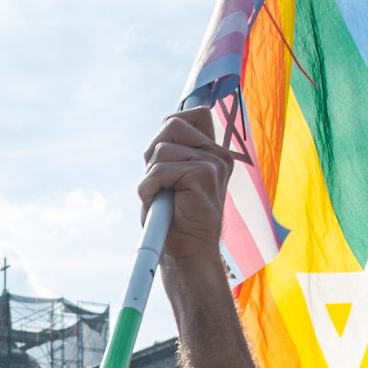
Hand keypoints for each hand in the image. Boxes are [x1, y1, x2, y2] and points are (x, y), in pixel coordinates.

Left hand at [138, 108, 234, 263]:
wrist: (187, 254)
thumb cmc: (174, 219)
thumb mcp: (170, 177)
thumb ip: (172, 150)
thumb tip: (168, 122)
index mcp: (213, 154)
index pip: (194, 114)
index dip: (171, 127)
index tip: (164, 155)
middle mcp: (218, 155)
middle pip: (172, 124)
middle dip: (155, 152)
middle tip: (160, 182)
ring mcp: (213, 162)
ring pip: (162, 148)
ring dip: (151, 175)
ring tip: (164, 197)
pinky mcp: (204, 173)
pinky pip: (159, 169)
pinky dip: (149, 188)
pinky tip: (161, 205)